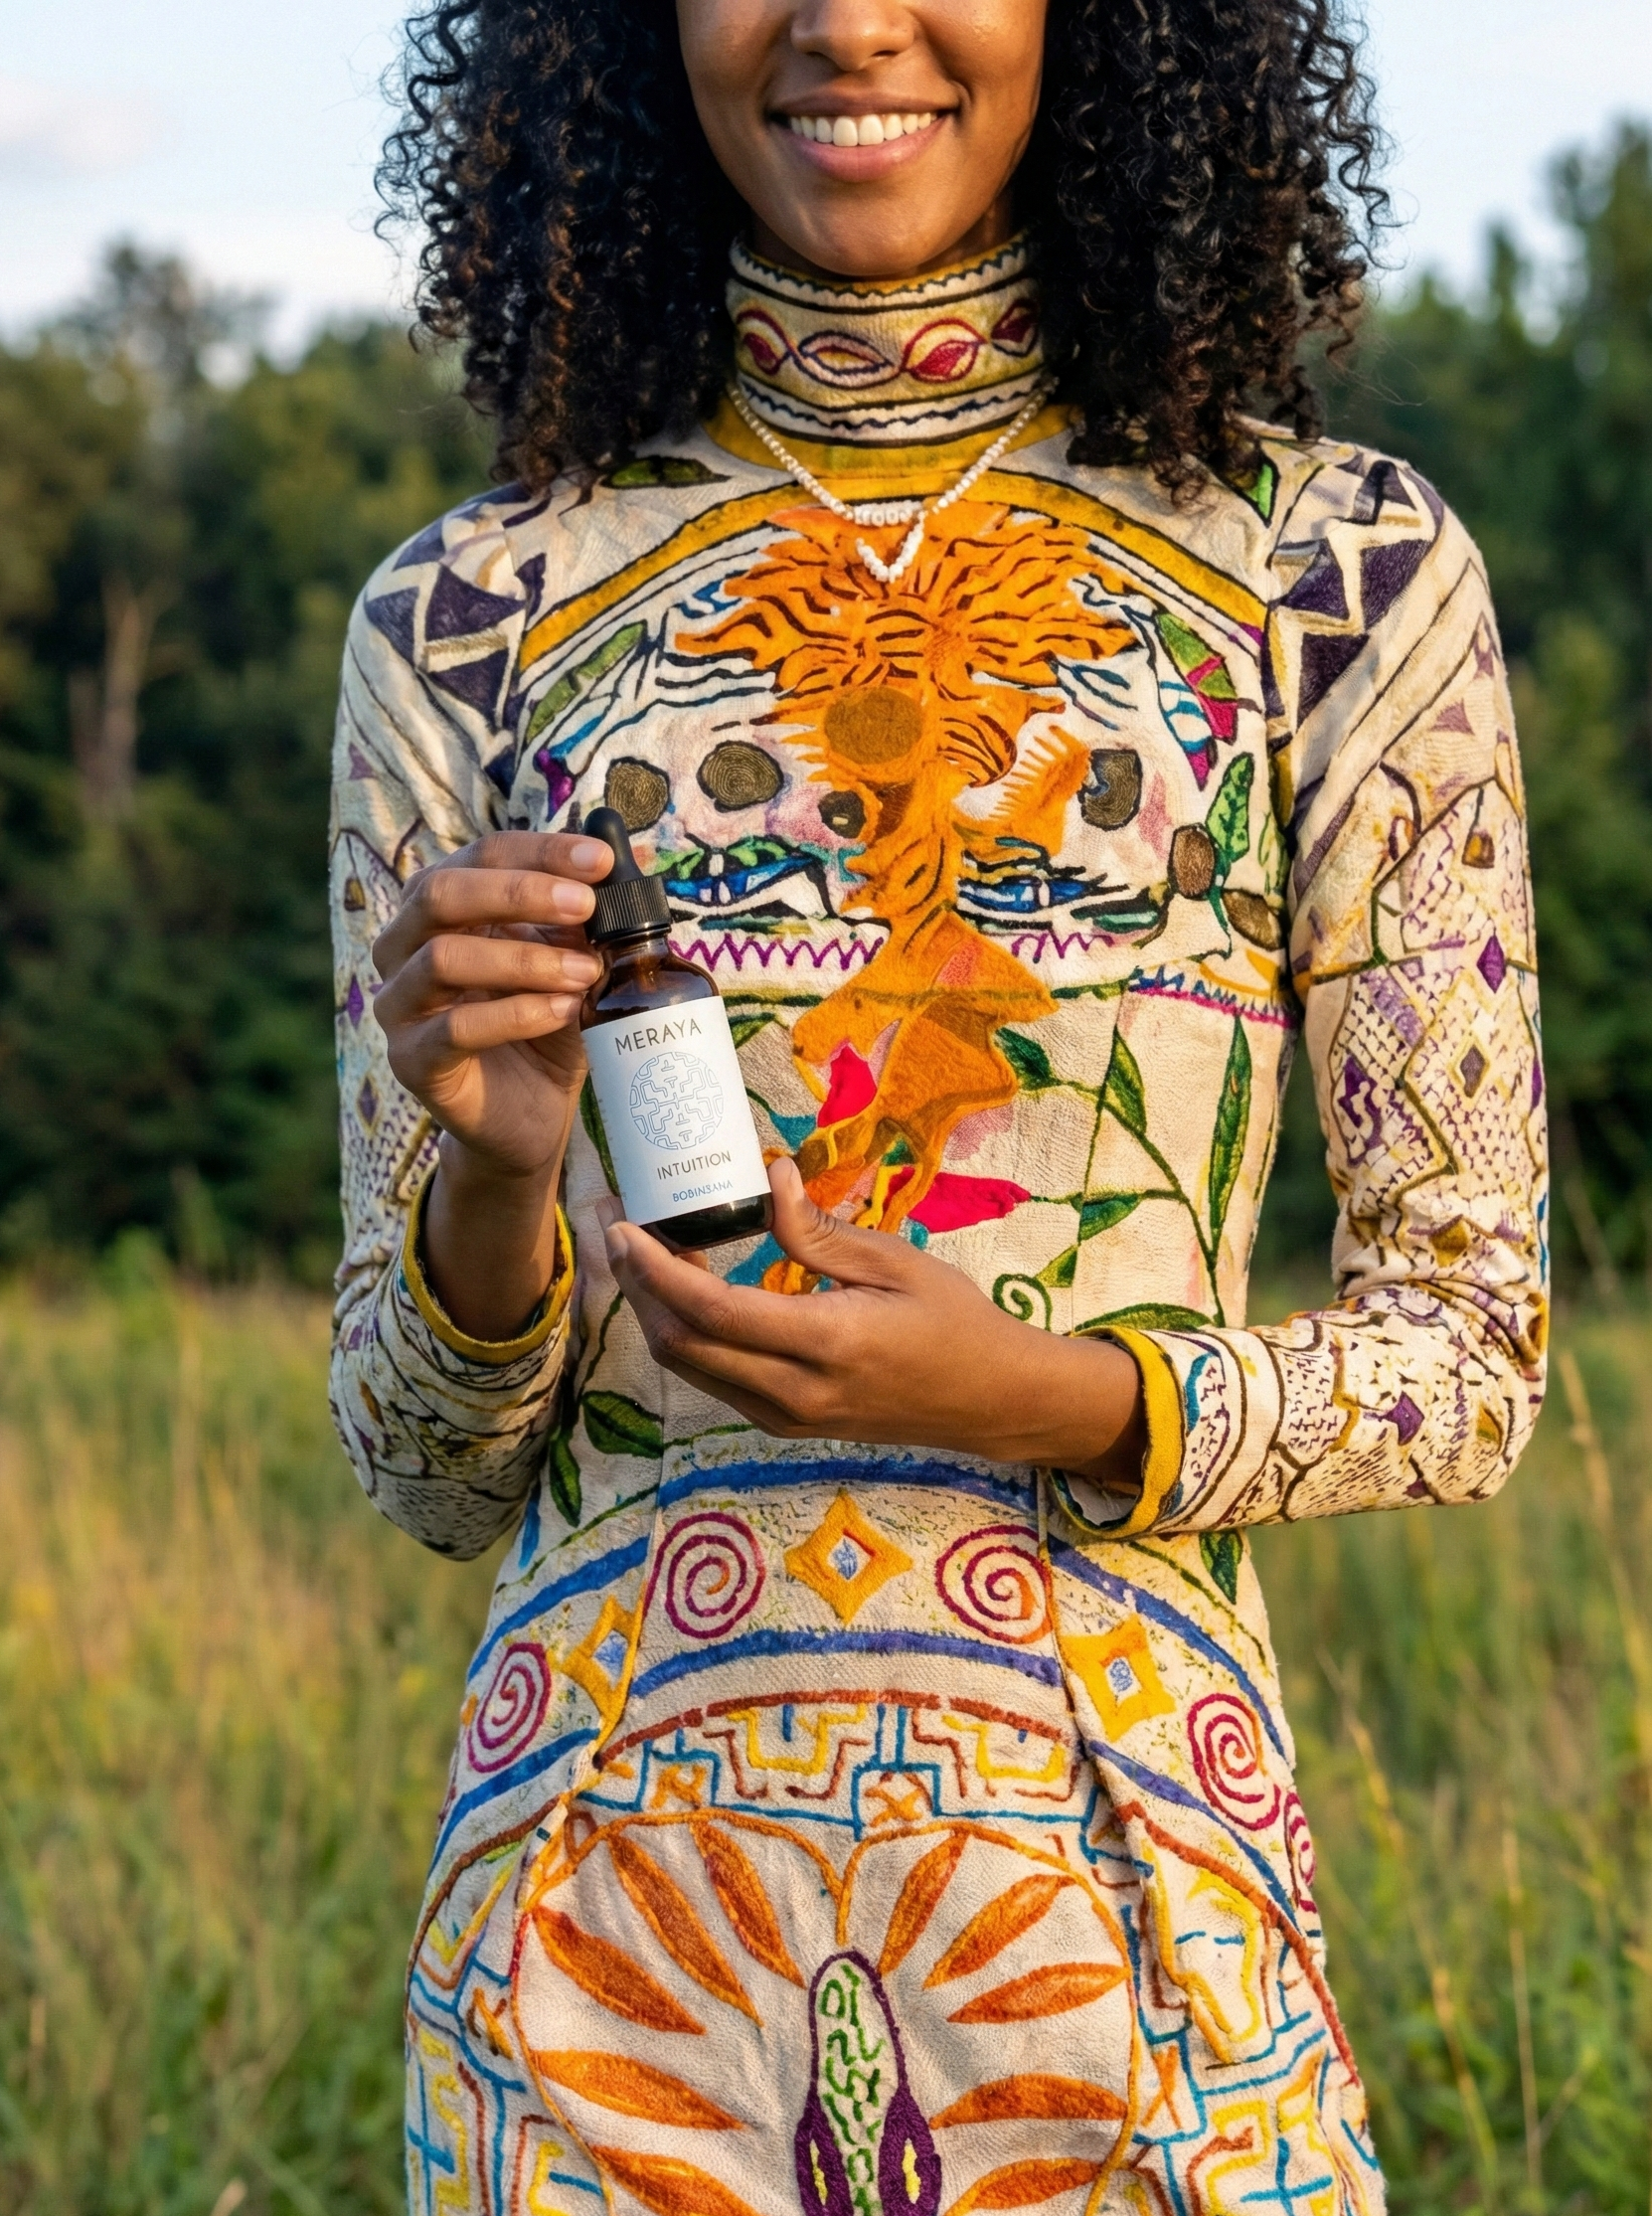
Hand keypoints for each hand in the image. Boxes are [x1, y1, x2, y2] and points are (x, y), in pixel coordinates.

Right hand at [371, 830, 611, 1340]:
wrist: (530, 1117)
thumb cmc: (547, 1026)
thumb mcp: (571, 962)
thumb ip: (581, 921)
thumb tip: (619, 869)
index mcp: (441, 909)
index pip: (478, 855)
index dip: (539, 850)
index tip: (601, 861)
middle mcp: (404, 948)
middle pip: (440, 893)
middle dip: (519, 892)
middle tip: (585, 906)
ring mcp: (400, 1006)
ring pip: (441, 958)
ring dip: (523, 958)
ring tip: (584, 972)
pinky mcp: (412, 1062)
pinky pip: (452, 1030)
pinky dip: (514, 1014)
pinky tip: (561, 1012)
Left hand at [600, 1158, 1146, 1490]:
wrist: (990, 1400)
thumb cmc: (953, 1320)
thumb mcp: (893, 1261)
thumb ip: (817, 1231)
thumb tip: (766, 1176)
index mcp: (826, 1343)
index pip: (712, 1311)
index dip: (655, 1268)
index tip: (622, 1224)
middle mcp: (794, 1392)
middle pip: (682, 1346)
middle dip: (636, 1288)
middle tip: (616, 1229)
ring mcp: (786, 1416)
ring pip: (690, 1369)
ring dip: (655, 1312)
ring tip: (641, 1253)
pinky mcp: (786, 1423)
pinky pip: (714, 1380)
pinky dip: (686, 1334)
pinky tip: (685, 1290)